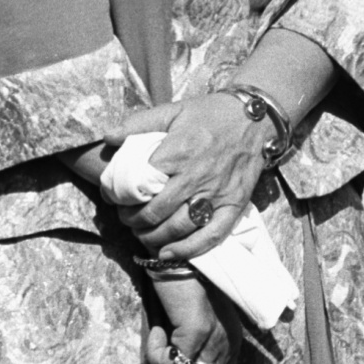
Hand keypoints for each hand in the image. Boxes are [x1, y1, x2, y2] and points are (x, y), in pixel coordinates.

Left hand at [104, 91, 266, 264]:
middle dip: (133, 221)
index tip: (113, 199)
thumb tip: (108, 138)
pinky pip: (212, 235)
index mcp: (178, 153)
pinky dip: (189, 249)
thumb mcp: (173, 110)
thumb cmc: (211, 113)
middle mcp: (197, 177)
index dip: (120, 197)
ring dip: (154, 237)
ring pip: (179, 228)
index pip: (139, 186)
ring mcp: (218, 193)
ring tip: (143, 233)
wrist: (255, 116)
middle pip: (155, 212)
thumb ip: (139, 123)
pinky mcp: (235, 203)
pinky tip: (168, 254)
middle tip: (126, 218)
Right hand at [141, 267, 234, 363]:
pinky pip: (172, 363)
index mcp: (231, 343)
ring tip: (158, 345)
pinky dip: (157, 354)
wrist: (179, 255)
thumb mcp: (193, 322)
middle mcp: (228, 344)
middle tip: (161, 361)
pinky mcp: (198, 330)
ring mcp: (216, 338)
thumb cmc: (182, 287)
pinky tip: (158, 330)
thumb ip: (191, 346)